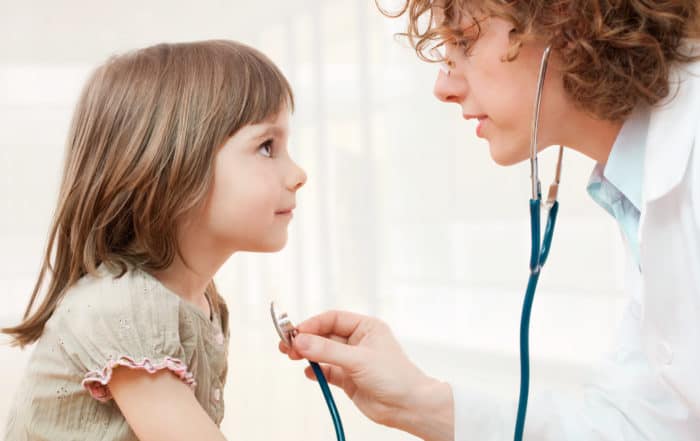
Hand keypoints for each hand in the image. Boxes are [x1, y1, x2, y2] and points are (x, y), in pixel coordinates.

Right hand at [279, 310, 453, 440]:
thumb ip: (328, 351)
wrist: (408, 406)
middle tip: (287, 345)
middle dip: (306, 339)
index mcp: (366, 327)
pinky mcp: (348, 379)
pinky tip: (309, 372)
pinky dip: (316, 371)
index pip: (333, 319)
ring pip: (323, 353)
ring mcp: (352, 361)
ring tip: (292, 356)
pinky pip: (327, 371)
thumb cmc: (395, 377)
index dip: (313, 324)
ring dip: (308, 354)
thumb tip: (301, 341)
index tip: (296, 332)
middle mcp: (358, 341)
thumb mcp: (359, 359)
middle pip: (324, 335)